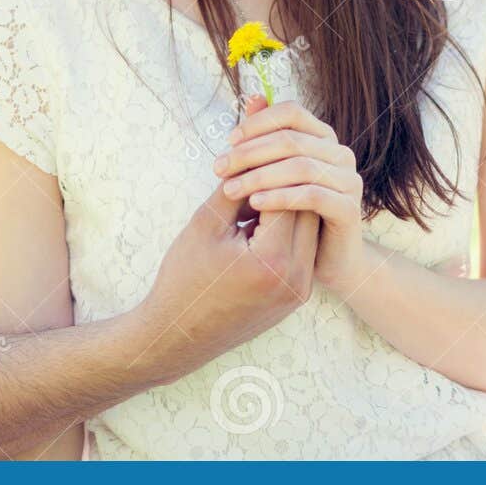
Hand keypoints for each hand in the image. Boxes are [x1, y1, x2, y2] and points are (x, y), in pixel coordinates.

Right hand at [133, 137, 318, 379]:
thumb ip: (234, 186)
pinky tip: (258, 220)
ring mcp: (299, 291)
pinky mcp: (295, 298)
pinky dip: (285, 230)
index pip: (287, 194)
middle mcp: (296, 277)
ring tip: (257, 190)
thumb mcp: (206, 224)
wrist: (178, 335)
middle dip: (283, 182)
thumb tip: (253, 148)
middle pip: (306, 210)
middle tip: (261, 162)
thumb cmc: (184, 277)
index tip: (252, 151)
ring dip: (286, 206)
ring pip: (308, 230)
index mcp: (272, 258)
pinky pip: (301, 252)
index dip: (270, 167)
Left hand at [214, 96, 366, 290]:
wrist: (326, 263)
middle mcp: (340, 155)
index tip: (229, 140)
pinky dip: (281, 197)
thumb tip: (253, 96)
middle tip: (219, 168)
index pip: (292, 113)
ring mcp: (349, 181)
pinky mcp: (350, 210)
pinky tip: (255, 205)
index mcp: (322, 139)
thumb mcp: (275, 173)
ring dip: (259, 175)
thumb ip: (266, 138)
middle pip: (292, 139)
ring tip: (229, 190)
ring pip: (301, 166)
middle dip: (250, 152)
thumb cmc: (294, 216)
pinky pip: (313, 196)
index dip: (258, 122)